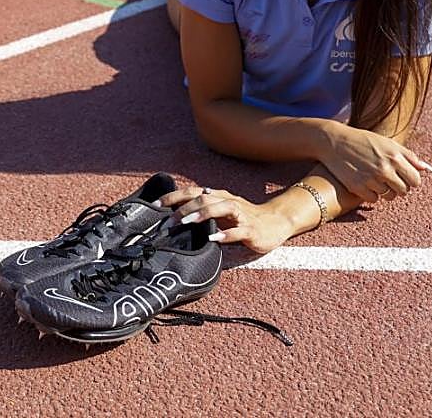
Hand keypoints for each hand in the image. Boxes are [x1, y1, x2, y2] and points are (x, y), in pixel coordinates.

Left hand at [159, 185, 293, 253]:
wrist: (277, 221)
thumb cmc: (245, 217)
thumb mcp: (222, 211)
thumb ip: (203, 210)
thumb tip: (176, 213)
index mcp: (219, 197)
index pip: (193, 192)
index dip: (174, 197)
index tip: (155, 205)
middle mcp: (228, 202)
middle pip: (204, 198)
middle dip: (184, 208)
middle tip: (168, 221)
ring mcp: (241, 215)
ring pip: (222, 207)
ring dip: (203, 214)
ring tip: (187, 223)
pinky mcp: (252, 229)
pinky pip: (239, 230)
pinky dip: (226, 234)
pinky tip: (215, 239)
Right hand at [320, 125, 431, 201]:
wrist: (334, 142)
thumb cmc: (364, 141)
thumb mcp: (388, 144)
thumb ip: (409, 157)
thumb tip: (429, 170)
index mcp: (395, 156)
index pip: (416, 180)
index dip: (411, 180)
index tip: (402, 176)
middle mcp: (385, 168)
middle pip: (404, 191)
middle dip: (399, 187)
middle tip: (388, 178)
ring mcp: (371, 178)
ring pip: (389, 197)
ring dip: (385, 191)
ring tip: (375, 179)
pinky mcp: (358, 187)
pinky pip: (374, 200)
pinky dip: (371, 194)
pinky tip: (365, 183)